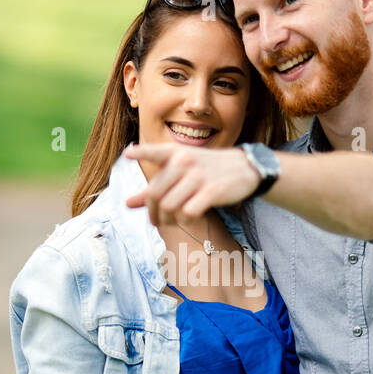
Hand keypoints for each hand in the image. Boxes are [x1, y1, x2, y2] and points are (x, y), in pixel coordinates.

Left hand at [123, 143, 261, 225]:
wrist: (244, 168)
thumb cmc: (206, 170)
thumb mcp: (181, 171)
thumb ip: (156, 186)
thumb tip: (128, 203)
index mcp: (175, 153)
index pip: (155, 152)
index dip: (141, 153)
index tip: (128, 154)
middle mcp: (185, 162)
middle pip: (155, 194)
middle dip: (152, 213)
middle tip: (157, 221)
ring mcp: (198, 176)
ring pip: (169, 206)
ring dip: (168, 220)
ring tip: (173, 221)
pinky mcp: (212, 191)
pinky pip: (188, 213)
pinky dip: (186, 221)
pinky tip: (190, 219)